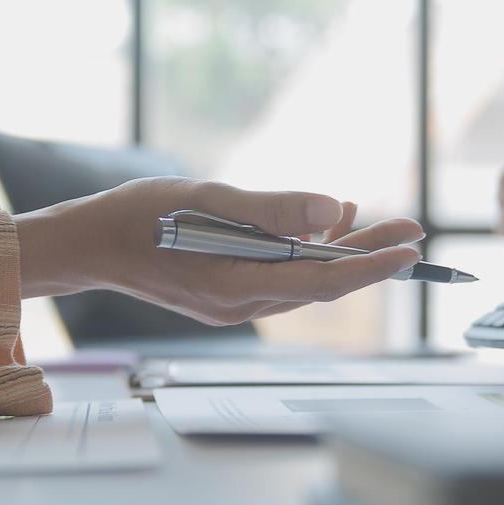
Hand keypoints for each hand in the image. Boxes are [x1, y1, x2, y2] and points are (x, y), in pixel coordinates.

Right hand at [14, 177, 422, 324]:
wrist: (90, 244)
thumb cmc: (138, 217)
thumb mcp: (207, 199)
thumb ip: (271, 208)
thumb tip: (333, 210)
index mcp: (237, 286)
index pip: (321, 280)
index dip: (370, 265)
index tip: (409, 248)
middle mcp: (242, 304)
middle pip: (320, 282)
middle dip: (369, 256)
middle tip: (413, 228)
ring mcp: (234, 304)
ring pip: (302, 279)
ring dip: (341, 254)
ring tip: (380, 222)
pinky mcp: (227, 294)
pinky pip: (280, 276)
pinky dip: (306, 253)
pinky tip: (325, 226)